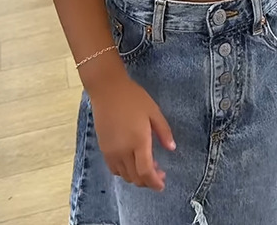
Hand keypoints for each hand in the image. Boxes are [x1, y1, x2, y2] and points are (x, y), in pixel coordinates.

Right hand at [91, 76, 175, 191]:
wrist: (107, 90)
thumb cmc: (133, 98)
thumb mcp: (154, 111)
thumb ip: (164, 131)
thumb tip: (172, 148)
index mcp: (138, 141)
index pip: (146, 172)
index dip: (154, 182)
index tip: (162, 185)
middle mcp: (123, 151)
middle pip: (135, 177)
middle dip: (148, 181)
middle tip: (160, 172)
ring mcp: (111, 152)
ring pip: (124, 175)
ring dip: (137, 177)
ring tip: (148, 166)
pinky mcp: (103, 149)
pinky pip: (114, 169)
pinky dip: (125, 172)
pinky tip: (132, 162)